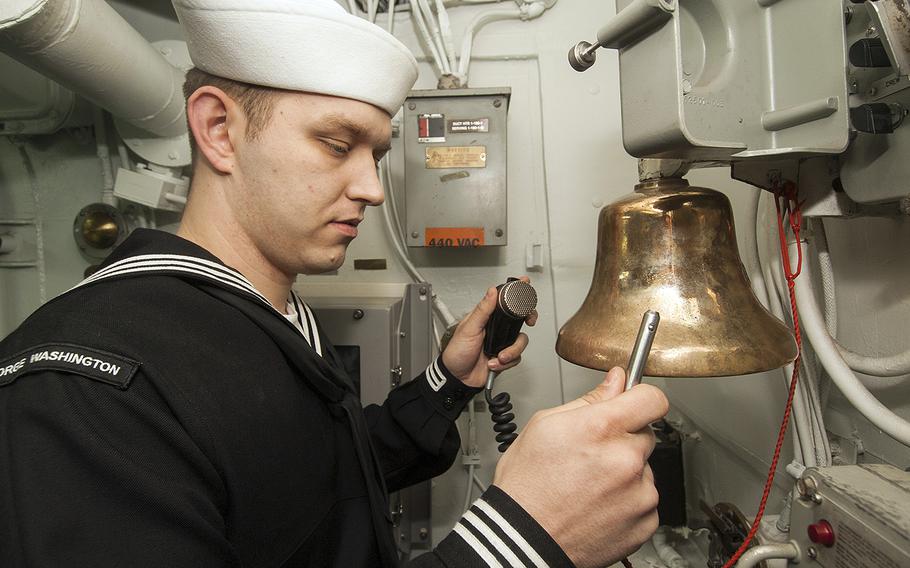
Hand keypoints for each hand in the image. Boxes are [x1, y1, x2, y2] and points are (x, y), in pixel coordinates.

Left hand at [441, 277, 537, 387]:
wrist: (459, 378)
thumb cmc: (457, 353)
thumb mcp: (468, 329)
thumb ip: (482, 310)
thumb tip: (492, 292)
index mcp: (486, 318)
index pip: (503, 301)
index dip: (516, 292)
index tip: (525, 285)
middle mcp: (496, 328)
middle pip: (519, 318)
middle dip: (527, 319)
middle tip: (529, 320)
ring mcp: (502, 342)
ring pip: (521, 340)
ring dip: (512, 350)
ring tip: (499, 355)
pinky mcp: (505, 357)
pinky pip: (517, 357)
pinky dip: (507, 362)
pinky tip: (494, 362)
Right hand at [493, 367, 668, 567]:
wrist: (523, 539)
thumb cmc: (527, 487)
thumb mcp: (545, 427)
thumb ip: (589, 401)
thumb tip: (615, 382)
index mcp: (601, 429)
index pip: (652, 399)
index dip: (640, 398)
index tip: (633, 403)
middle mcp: (626, 460)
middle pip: (646, 433)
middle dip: (624, 438)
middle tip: (593, 454)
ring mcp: (639, 493)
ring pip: (644, 468)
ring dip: (626, 472)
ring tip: (590, 484)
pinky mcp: (644, 521)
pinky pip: (645, 499)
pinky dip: (628, 500)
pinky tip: (599, 504)